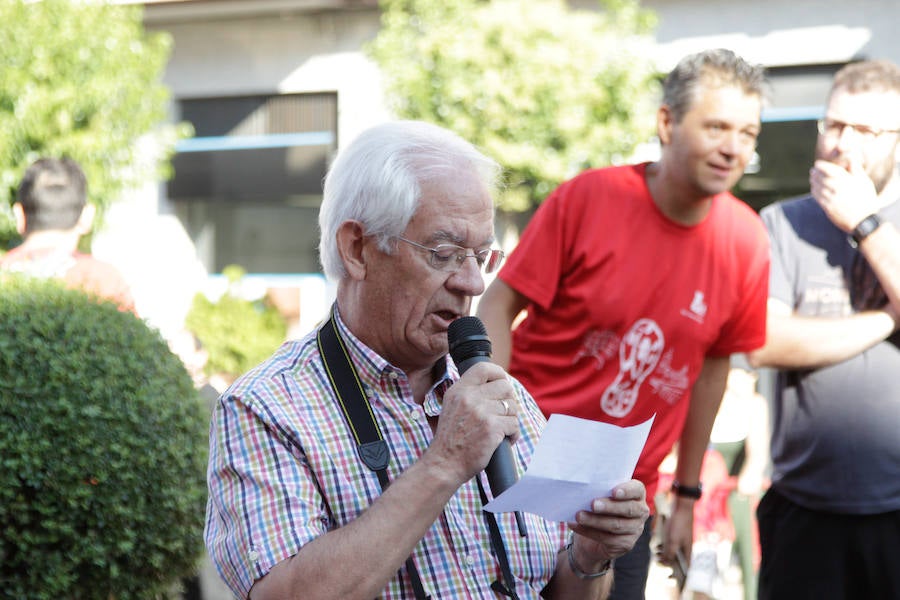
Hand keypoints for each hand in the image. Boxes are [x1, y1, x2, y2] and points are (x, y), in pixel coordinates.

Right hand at [425, 362, 519, 484]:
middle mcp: (469, 397)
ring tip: (502, 430)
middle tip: (504, 413)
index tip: (503, 383)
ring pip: (512, 407)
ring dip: (511, 420)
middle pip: (505, 386)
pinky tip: (506, 439)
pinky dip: (513, 434)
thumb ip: (468, 394)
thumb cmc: (450, 439)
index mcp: (458, 390)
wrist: (444, 464)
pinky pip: (514, 424)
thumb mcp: (451, 407)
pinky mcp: (491, 428)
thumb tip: (495, 384)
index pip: (484, 368)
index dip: (499, 373)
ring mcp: (481, 412)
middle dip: (509, 401)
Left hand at [567, 480, 648, 564]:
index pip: (637, 489)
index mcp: (637, 494)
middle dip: (609, 506)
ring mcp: (636, 529)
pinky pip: (608, 539)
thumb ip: (598, 490)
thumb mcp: (599, 495)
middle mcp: (641, 511)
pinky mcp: (626, 544)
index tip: (613, 491)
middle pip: (628, 509)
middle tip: (593, 504)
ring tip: (579, 516)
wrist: (593, 535)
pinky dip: (589, 531)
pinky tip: (576, 525)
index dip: (626, 491)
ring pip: (616, 525)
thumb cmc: (598, 506)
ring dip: (595, 520)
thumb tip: (583, 487)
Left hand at [656, 498, 694, 569]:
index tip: (670, 577)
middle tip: (657, 558)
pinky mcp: (674, 532)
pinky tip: (658, 538)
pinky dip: (662, 542)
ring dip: (663, 550)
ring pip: (670, 550)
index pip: (686, 568)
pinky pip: (667, 541)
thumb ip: (669, 554)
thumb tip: (665, 563)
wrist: (680, 505)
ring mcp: (679, 539)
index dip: (680, 574)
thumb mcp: (672, 541)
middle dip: (666, 560)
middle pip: (676, 559)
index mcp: (687, 551)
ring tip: (657, 548)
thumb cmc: (678, 523)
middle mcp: (684, 546)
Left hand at [810, 159, 878, 231]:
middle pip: (820, 177)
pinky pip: (817, 197)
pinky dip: (814, 191)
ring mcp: (830, 198)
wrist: (864, 220)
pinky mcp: (827, 207)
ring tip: (812, 178)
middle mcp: (836, 188)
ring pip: (816, 186)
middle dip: (815, 173)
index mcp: (845, 180)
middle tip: (813, 171)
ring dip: (813, 181)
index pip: (828, 169)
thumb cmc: (866, 199)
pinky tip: (814, 188)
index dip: (820, 166)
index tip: (817, 164)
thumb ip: (856, 170)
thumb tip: (850, 159)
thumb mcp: (865, 182)